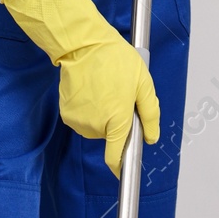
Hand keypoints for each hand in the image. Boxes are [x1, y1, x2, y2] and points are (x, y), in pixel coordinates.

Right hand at [1, 0, 159, 174]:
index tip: (125, 172)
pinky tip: (91, 90)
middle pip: (109, 135)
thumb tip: (151, 137)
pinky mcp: (67, 114)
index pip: (116, 156)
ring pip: (96, 127)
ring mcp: (79, 121)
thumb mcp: (142, 82)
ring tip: (104, 88)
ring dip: (102, 115)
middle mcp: (96, 125)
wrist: (83, 45)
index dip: (121, 167)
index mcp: (117, 119)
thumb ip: (150, 113)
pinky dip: (88, 110)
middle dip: (116, 121)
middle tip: (118, 95)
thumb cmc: (114, 59)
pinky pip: (84, 119)